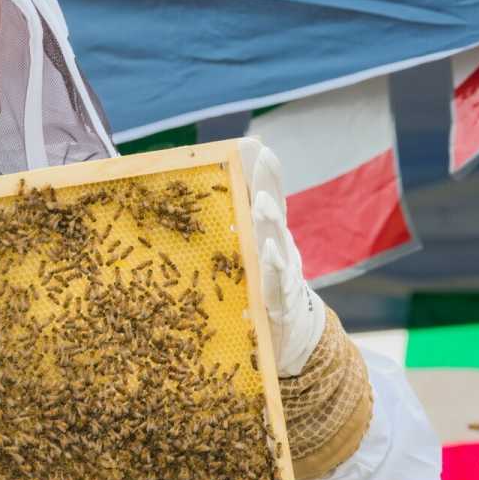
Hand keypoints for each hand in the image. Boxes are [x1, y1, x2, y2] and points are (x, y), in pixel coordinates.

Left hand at [239, 138, 324, 376]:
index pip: (266, 195)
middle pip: (274, 212)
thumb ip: (226, 224)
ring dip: (272, 223)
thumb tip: (187, 194)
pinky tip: (270, 256)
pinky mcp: (282, 305)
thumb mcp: (242, 253)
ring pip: (278, 245)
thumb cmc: (258, 286)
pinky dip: (276, 271)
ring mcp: (283, 275)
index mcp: (266, 234)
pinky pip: (279, 287)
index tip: (253, 144)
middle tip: (265, 159)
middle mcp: (277, 249)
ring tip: (264, 205)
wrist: (291, 335)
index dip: (262, 170)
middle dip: (269, 184)